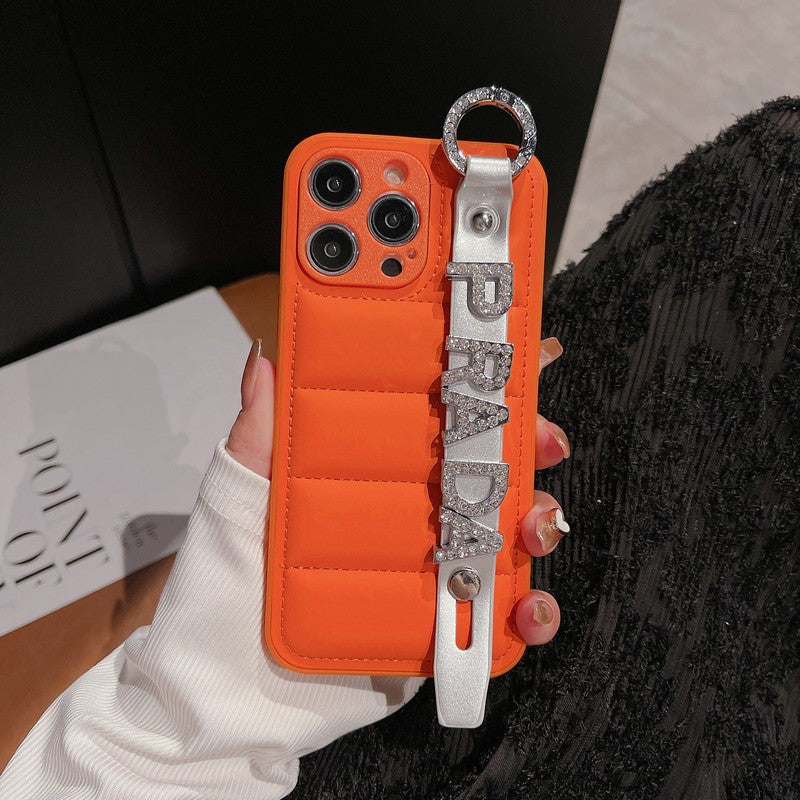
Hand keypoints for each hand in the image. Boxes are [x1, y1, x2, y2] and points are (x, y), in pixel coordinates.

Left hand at [226, 336, 569, 652]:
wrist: (226, 692)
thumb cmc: (225, 586)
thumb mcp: (238, 499)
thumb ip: (257, 435)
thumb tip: (264, 359)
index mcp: (376, 470)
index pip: (441, 416)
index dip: (488, 386)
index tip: (526, 356)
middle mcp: (414, 513)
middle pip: (490, 466)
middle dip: (530, 445)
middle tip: (543, 442)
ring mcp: (433, 568)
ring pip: (509, 533)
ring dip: (540, 521)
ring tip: (532, 527)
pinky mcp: (443, 626)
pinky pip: (503, 616)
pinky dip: (532, 611)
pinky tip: (526, 609)